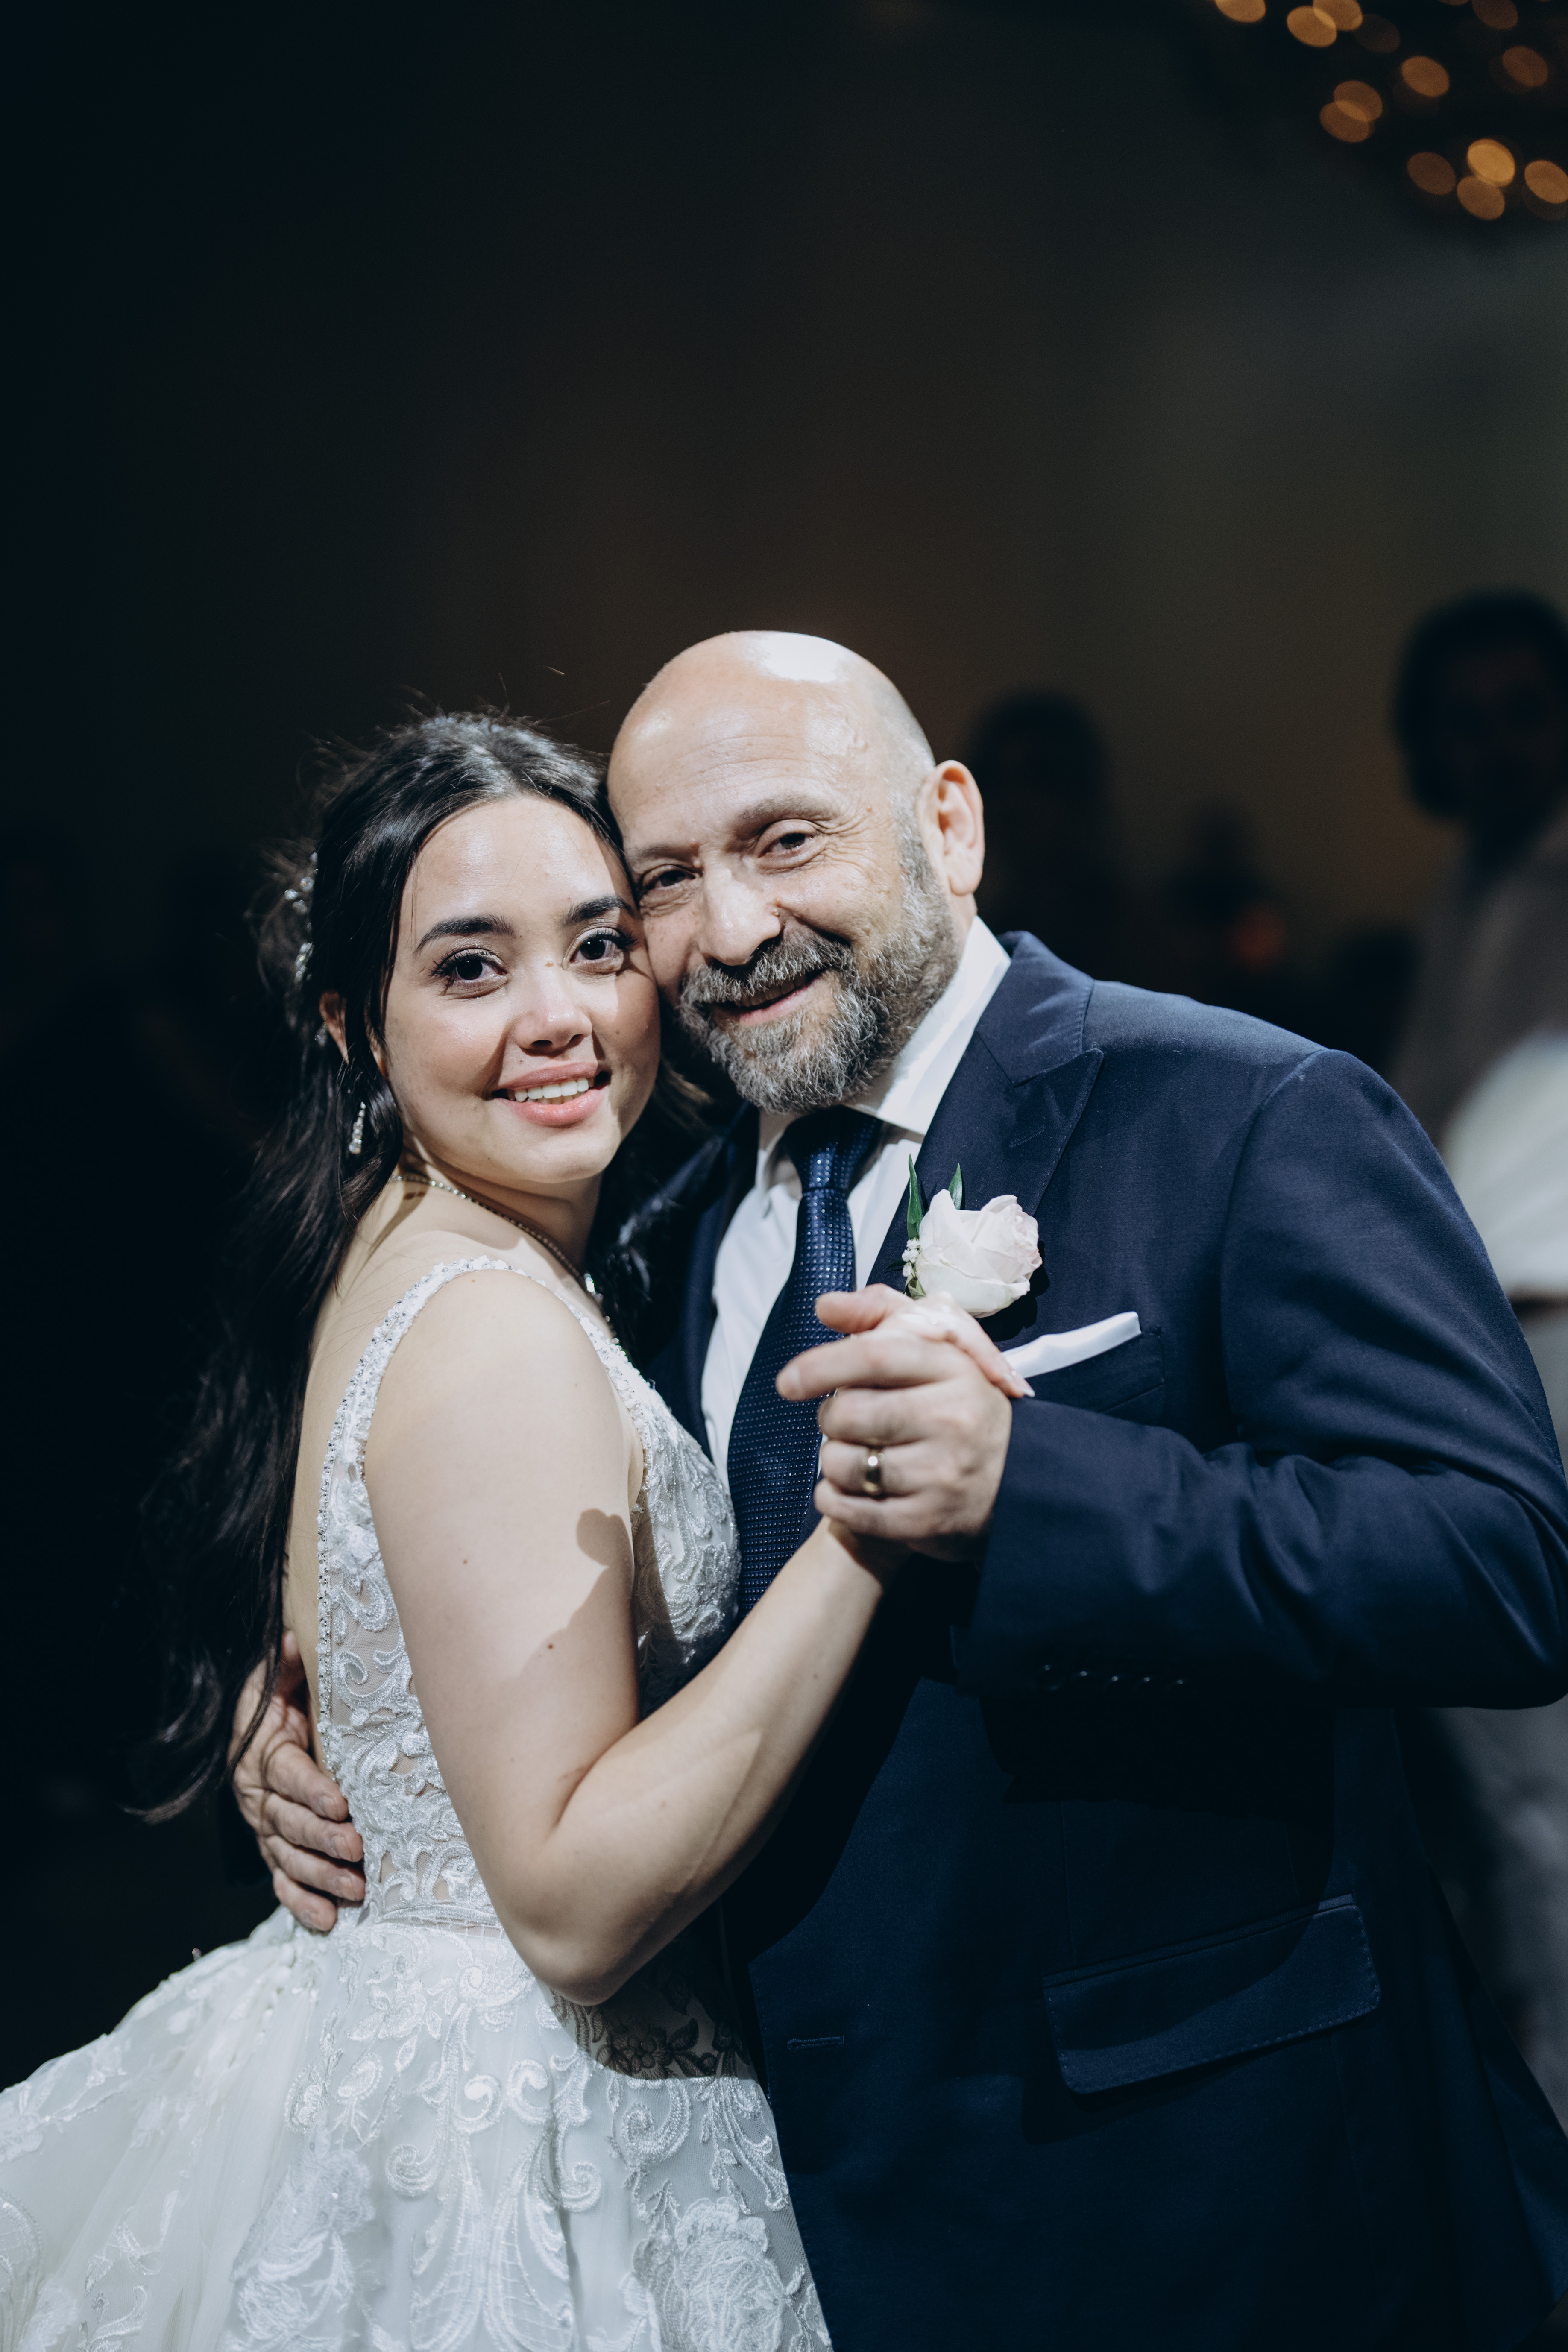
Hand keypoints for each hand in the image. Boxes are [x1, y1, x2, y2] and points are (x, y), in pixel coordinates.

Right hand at [231, 1630, 363, 1931]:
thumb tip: (291, 1638)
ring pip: (288, 1858)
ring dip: (320, 1876)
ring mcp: (266, 1830)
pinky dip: (302, 1904)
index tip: (341, 1802)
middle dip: (322, 1838)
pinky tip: (328, 1920)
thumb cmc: (277, 1705)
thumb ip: (285, 1666)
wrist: (253, 1735)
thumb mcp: (275, 1681)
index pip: (287, 1775)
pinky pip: (282, 1883)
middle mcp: (259, 1798)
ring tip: (355, 1889)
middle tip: (357, 1847)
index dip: (312, 1790)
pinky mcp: (275, 1852)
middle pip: (288, 1823)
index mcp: (262, 1755)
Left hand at [778, 1287, 1017, 1559]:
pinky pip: (849, 1509)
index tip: (788, 1382)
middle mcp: (953, 1420)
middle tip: (844, 1421)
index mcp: (955, 1369)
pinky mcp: (928, 1521)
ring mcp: (943, 1474)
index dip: (822, 1365)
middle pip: (850, 1412)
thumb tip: (825, 1306)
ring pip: (843, 1463)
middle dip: (830, 1417)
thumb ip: (878, 1317)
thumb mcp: (933, 1350)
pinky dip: (833, 1498)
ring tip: (856, 1454)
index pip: (875, 1356)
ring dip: (832, 1460)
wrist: (1015, 1481)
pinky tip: (849, 1487)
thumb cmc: (955, 1405)